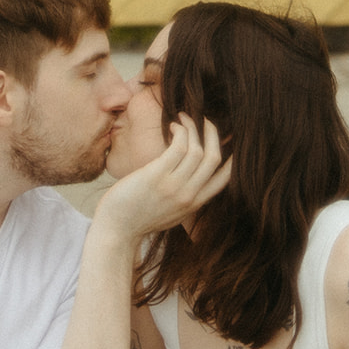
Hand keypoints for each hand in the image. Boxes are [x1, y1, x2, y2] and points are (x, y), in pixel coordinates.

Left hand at [95, 114, 230, 241]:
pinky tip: (172, 125)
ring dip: (193, 127)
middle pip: (214, 158)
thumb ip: (185, 200)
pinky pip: (179, 146)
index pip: (225, 179)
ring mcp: (174, 186)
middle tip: (204, 120)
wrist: (117, 230)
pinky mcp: (157, 176)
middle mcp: (188, 196)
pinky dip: (180, 130)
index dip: (231, 156)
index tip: (229, 139)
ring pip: (197, 149)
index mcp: (194, 204)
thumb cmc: (139, 218)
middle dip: (212, 133)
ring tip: (182, 118)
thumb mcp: (171, 215)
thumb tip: (191, 182)